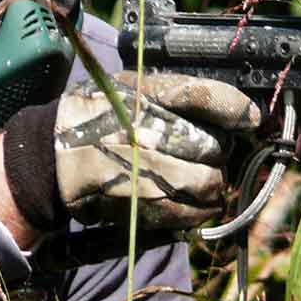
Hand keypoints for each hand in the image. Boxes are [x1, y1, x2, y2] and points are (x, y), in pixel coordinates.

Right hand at [2, 72, 260, 230]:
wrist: (51, 156)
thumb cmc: (94, 117)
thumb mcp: (130, 87)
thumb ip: (175, 95)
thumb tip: (233, 115)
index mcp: (147, 95)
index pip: (207, 96)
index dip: (236, 109)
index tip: (250, 119)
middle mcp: (149, 131)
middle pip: (214, 147)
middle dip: (218, 154)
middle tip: (208, 155)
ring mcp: (147, 171)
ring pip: (209, 184)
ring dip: (213, 186)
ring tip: (202, 182)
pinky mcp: (144, 205)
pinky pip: (193, 213)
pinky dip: (199, 211)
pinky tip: (191, 204)